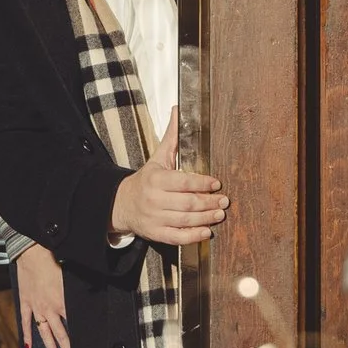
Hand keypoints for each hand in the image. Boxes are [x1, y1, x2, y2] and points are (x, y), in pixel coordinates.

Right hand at [15, 244, 71, 347]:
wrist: (31, 253)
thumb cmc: (53, 261)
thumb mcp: (71, 277)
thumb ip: (81, 291)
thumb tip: (94, 297)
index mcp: (63, 302)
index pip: (75, 326)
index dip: (81, 339)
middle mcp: (50, 309)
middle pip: (61, 336)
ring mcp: (36, 308)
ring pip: (45, 334)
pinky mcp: (26, 303)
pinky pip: (26, 322)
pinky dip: (26, 335)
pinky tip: (29, 347)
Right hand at [107, 110, 225, 246]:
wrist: (122, 204)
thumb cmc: (146, 180)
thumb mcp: (157, 158)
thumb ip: (171, 137)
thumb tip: (179, 110)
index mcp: (156, 179)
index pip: (183, 182)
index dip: (202, 183)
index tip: (217, 184)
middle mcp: (154, 199)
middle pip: (186, 203)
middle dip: (208, 202)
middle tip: (225, 201)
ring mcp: (154, 218)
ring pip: (184, 220)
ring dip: (205, 218)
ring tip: (220, 214)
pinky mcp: (155, 233)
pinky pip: (176, 237)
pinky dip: (193, 236)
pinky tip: (206, 232)